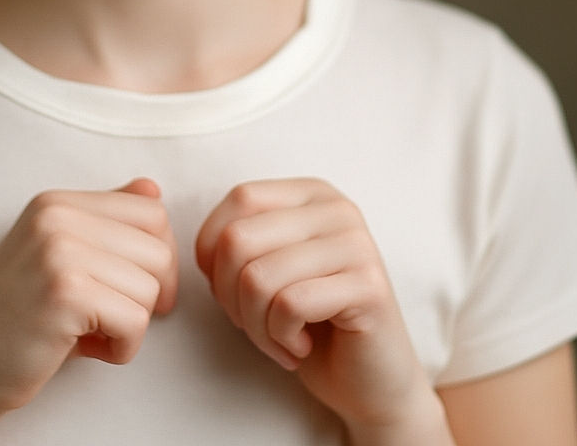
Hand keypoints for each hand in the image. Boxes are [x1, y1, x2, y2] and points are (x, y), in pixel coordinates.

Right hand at [0, 178, 177, 425]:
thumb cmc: (18, 318)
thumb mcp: (58, 254)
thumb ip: (104, 220)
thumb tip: (154, 188)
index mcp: (56, 202)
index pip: (150, 211)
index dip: (158, 256)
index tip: (134, 288)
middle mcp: (57, 216)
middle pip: (158, 248)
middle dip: (149, 293)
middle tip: (113, 318)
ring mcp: (59, 250)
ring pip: (150, 287)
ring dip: (131, 324)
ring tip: (91, 333)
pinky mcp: (66, 292)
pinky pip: (136, 320)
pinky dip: (123, 348)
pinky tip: (89, 350)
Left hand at [196, 179, 437, 435]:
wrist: (370, 382)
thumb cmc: (310, 324)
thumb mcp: (268, 269)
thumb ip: (240, 244)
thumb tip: (205, 252)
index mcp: (310, 194)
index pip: (240, 199)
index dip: (213, 248)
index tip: (228, 289)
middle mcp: (336, 209)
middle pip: (239, 238)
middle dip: (229, 294)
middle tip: (252, 324)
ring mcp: (356, 244)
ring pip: (258, 276)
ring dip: (254, 325)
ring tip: (277, 339)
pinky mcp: (368, 286)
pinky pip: (289, 305)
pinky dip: (279, 337)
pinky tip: (299, 347)